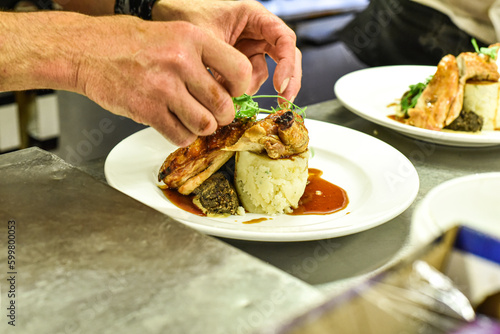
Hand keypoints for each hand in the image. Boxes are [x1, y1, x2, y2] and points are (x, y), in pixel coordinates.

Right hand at [75, 17, 254, 145]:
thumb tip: (227, 86)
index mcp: (192, 37)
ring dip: (202, 128)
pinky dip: (182, 136)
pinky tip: (175, 124)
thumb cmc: (127, 41)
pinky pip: (180, 136)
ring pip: (205, 125)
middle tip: (214, 114)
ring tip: (192, 120)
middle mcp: (180, 61)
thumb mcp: (172, 33)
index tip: (232, 93)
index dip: (240, 88)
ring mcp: (163, 87)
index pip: (239, 70)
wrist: (85, 49)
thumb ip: (202, 57)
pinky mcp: (146, 110)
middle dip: (222, 116)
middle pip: (223, 105)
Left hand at [152, 0, 301, 102]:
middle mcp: (255, 32)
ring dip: (247, 86)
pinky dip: (235, 89)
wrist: (164, 15)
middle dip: (285, 81)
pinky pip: (244, 80)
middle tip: (282, 102)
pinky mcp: (236, 63)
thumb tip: (238, 90)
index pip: (284, 39)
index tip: (281, 85)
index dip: (287, 63)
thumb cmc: (184, 11)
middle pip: (284, 58)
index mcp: (253, 16)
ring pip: (261, 74)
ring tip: (222, 86)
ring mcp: (247, 48)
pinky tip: (219, 87)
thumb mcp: (205, 34)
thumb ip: (224, 60)